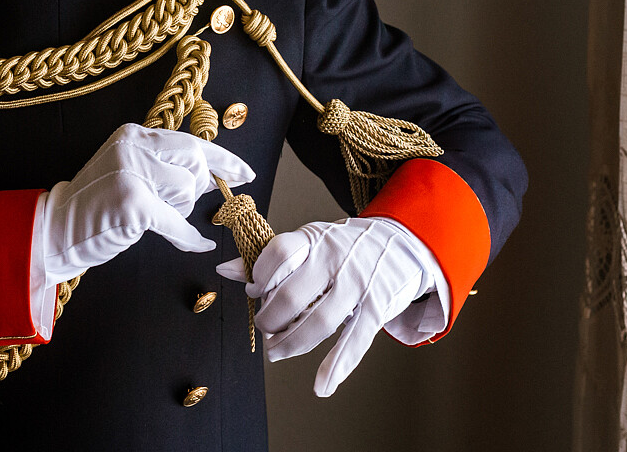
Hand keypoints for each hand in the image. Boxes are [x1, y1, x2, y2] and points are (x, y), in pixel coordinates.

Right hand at [42, 123, 253, 284]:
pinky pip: (178, 222)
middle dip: (198, 189)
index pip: (190, 141)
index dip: (224, 159)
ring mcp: (132, 172)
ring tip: (154, 217)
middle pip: (195, 163)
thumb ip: (161, 163)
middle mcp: (133, 146)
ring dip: (182, 212)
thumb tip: (208, 174)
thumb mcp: (126, 169)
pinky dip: (189, 238)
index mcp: (134, 134)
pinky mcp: (133, 203)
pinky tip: (197, 244)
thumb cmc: (95, 206)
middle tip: (180, 205)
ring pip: (187, 191)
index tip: (247, 173)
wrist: (55, 230)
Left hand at [215, 217, 432, 395]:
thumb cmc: (345, 246)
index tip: (253, 290)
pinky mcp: (377, 307)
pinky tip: (322, 386)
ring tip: (276, 351)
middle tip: (264, 328)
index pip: (279, 254)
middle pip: (293, 295)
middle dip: (270, 319)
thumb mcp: (310, 241)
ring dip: (292, 344)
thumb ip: (269, 258)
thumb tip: (224, 271)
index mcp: (315, 240)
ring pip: (319, 322)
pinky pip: (355, 342)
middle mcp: (336, 260)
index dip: (260, 276)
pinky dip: (336, 367)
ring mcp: (358, 285)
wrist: (402, 243)